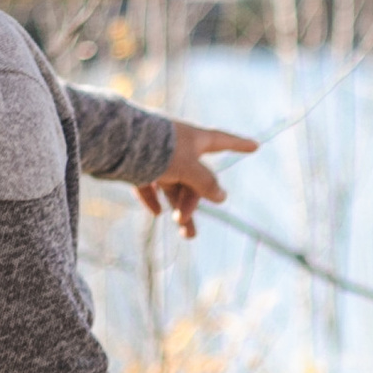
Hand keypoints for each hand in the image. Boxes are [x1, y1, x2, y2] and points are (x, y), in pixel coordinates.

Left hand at [135, 118, 258, 235]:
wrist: (117, 140)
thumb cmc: (158, 149)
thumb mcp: (188, 168)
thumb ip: (206, 182)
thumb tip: (222, 196)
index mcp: (194, 139)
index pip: (223, 141)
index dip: (239, 145)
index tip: (255, 146)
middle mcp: (177, 145)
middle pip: (194, 177)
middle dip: (194, 202)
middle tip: (185, 223)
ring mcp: (156, 154)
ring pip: (173, 184)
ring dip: (179, 207)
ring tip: (185, 233)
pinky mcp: (136, 162)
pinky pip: (149, 183)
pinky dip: (153, 197)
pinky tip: (155, 213)